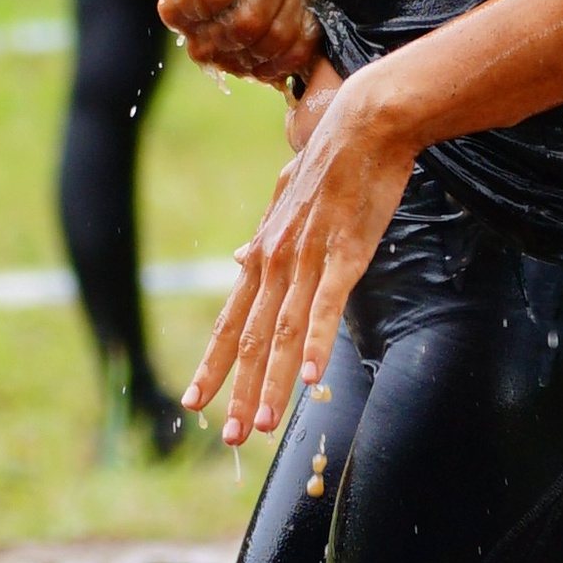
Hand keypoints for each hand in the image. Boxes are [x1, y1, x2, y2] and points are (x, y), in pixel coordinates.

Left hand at [183, 59, 416, 446]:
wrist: (365, 124)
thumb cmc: (332, 162)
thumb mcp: (285, 200)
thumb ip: (264, 236)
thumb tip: (239, 257)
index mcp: (263, 253)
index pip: (231, 320)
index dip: (213, 364)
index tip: (197, 400)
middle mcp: (275, 261)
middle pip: (250, 337)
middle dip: (237, 390)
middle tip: (228, 437)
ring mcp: (307, 260)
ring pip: (282, 333)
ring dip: (271, 383)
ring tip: (262, 426)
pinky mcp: (344, 254)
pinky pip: (325, 308)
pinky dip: (315, 343)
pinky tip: (308, 377)